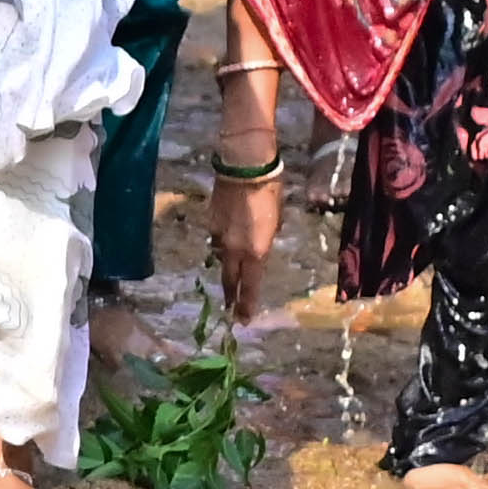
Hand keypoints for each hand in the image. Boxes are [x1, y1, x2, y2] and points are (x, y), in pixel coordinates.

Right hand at [210, 157, 281, 320]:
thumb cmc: (270, 191)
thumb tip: (261, 243)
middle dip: (231, 296)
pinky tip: (227, 238)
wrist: (244, 167)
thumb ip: (268, 237)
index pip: (250, 287)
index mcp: (256, 251)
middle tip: (230, 309)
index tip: (243, 321)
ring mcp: (219, 236)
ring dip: (227, 266)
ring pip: (221, 259)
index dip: (246, 305)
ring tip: (230, 271)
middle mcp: (235, 249)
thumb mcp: (278, 219)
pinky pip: (216, 240)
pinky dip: (222, 243)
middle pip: (230, 280)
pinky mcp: (209, 223)